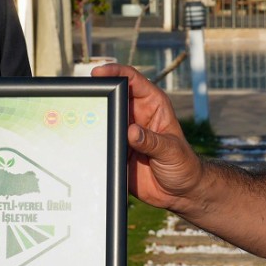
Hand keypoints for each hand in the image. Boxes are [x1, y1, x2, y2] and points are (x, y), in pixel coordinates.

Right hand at [91, 63, 205, 210]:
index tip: (99, 73)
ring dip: (93, 119)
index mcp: (153, 105)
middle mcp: (136, 115)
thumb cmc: (184, 165)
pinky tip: (83, 143)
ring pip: (103, 118)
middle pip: (112, 97)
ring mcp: (124, 133)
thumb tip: (131, 132)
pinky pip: (100, 141)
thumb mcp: (171, 151)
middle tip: (84, 98)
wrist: (179, 192)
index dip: (115, 72)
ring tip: (81, 122)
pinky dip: (91, 141)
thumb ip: (152, 141)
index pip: (132, 80)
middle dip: (98, 94)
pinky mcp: (116, 150)